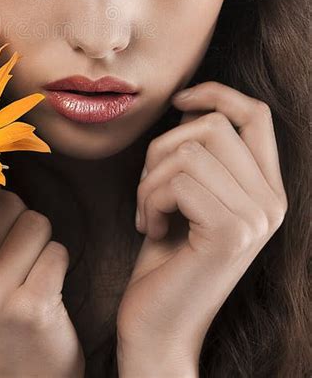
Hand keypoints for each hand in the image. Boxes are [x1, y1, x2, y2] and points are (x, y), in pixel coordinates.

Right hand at [0, 188, 84, 377]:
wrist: (14, 374)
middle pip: (9, 204)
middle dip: (19, 226)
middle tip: (10, 263)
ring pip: (36, 223)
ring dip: (40, 245)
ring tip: (26, 276)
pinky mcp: (29, 307)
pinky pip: (57, 251)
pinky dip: (57, 265)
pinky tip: (42, 291)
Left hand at [116, 81, 287, 376]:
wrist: (157, 326)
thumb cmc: (165, 257)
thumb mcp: (186, 195)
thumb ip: (200, 153)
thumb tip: (192, 104)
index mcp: (266, 189)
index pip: (256, 115)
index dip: (216, 93)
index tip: (179, 100)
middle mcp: (272, 202)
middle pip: (213, 125)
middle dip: (162, 149)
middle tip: (148, 190)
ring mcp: (257, 218)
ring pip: (189, 151)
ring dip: (150, 179)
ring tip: (147, 213)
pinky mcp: (231, 233)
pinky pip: (177, 180)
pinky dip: (148, 199)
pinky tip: (148, 229)